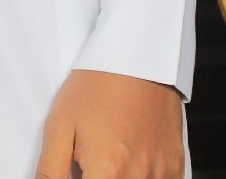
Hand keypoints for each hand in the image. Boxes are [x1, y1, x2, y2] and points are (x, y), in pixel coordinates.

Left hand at [36, 69, 183, 178]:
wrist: (137, 59)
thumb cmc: (98, 87)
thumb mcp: (59, 127)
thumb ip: (50, 172)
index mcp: (106, 172)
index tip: (78, 173)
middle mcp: (137, 177)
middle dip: (96, 177)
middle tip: (89, 162)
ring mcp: (160, 174)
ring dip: (120, 177)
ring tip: (110, 156)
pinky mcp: (175, 167)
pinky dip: (142, 177)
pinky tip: (131, 160)